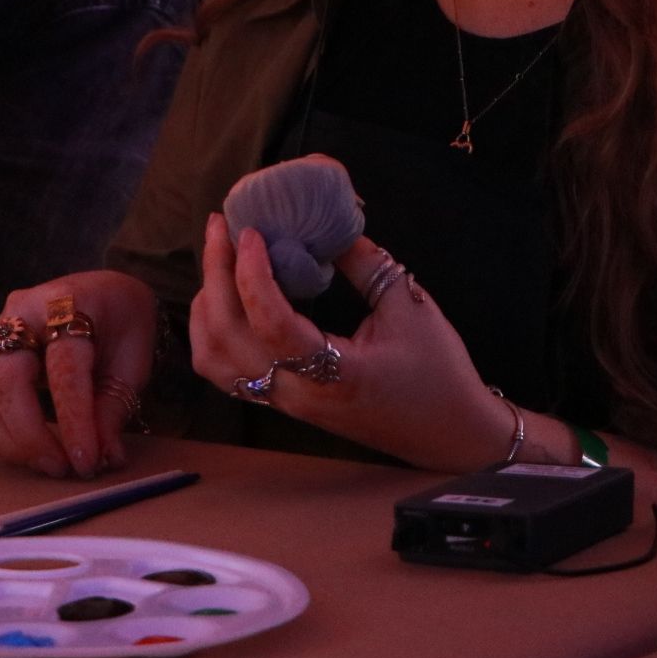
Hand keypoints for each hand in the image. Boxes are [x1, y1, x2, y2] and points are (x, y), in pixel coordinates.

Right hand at [0, 270, 157, 478]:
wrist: (104, 296)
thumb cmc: (121, 326)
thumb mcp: (132, 363)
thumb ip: (113, 409)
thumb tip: (104, 458)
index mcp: (69, 304)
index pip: (65, 369)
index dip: (74, 420)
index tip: (86, 460)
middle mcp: (23, 312)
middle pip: (9, 380)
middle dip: (32, 434)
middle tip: (62, 468)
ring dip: (8, 441)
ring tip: (47, 464)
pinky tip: (24, 452)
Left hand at [189, 216, 509, 471]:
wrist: (449, 433)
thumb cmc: (437, 372)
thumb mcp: (409, 307)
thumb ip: (364, 263)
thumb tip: (327, 224)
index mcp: (334, 373)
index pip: (272, 324)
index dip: (252, 273)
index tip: (251, 231)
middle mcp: (298, 394)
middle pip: (226, 338)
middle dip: (215, 274)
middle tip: (219, 226)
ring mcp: (285, 403)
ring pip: (214, 361)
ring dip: (206, 305)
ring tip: (219, 259)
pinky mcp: (283, 404)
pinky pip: (225, 372)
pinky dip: (213, 331)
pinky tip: (226, 297)